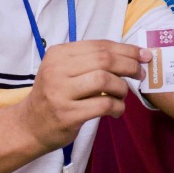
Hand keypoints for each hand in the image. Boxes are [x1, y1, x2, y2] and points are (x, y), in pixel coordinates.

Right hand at [12, 40, 147, 152]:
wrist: (29, 126)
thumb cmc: (55, 95)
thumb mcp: (65, 71)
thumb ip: (91, 61)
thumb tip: (133, 55)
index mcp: (58, 54)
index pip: (100, 46)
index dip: (127, 49)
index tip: (144, 55)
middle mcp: (56, 70)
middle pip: (105, 60)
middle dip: (130, 66)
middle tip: (140, 74)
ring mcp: (60, 92)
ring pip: (105, 80)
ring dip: (122, 88)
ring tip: (122, 96)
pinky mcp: (67, 114)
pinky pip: (104, 105)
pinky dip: (117, 107)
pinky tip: (116, 111)